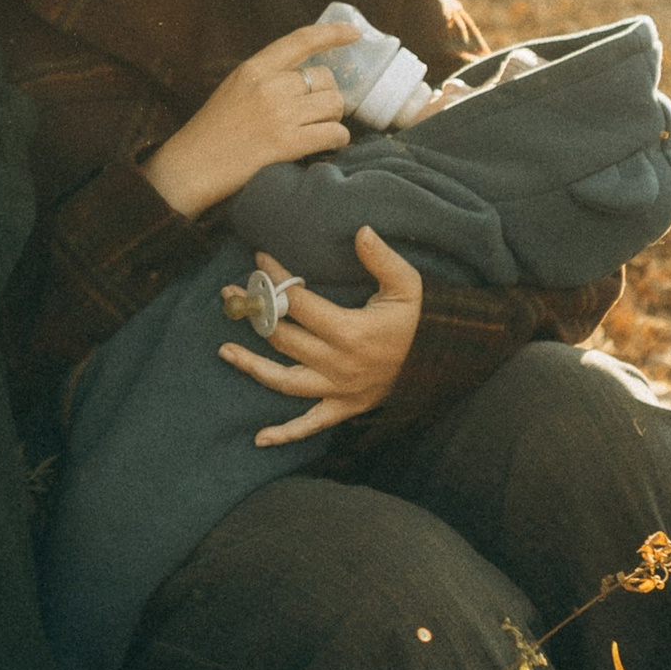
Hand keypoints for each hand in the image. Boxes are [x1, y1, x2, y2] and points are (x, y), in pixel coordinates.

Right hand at [146, 19, 362, 217]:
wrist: (190, 167)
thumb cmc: (211, 132)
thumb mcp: (234, 89)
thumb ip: (266, 78)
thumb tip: (306, 77)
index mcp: (253, 68)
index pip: (301, 40)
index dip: (333, 33)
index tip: (354, 32)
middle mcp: (268, 86)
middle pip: (325, 79)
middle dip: (328, 95)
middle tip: (317, 113)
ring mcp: (279, 114)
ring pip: (334, 105)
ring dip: (333, 119)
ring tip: (318, 130)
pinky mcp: (287, 144)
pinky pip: (334, 133)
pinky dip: (337, 140)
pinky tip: (325, 145)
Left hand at [217, 233, 424, 442]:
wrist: (445, 360)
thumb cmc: (423, 320)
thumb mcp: (408, 285)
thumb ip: (382, 259)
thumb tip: (361, 230)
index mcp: (350, 332)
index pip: (298, 304)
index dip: (275, 281)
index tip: (259, 261)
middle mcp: (338, 364)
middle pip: (283, 339)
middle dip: (254, 313)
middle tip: (231, 294)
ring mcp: (339, 390)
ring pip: (284, 381)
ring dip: (251, 365)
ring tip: (224, 350)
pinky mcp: (344, 408)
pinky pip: (310, 425)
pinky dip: (285, 434)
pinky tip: (259, 438)